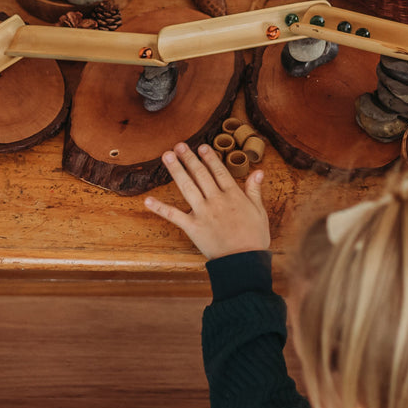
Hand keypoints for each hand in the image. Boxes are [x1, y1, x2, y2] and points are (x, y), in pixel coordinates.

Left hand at [144, 142, 270, 259]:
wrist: (244, 261)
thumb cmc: (254, 238)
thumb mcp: (259, 212)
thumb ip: (255, 190)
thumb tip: (259, 171)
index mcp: (233, 195)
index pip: (219, 171)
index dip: (210, 158)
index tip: (202, 147)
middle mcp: (216, 200)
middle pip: (201, 174)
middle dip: (189, 158)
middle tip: (179, 145)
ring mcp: (203, 213)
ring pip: (187, 187)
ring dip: (176, 170)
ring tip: (167, 156)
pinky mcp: (193, 227)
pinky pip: (174, 216)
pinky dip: (160, 208)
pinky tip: (148, 201)